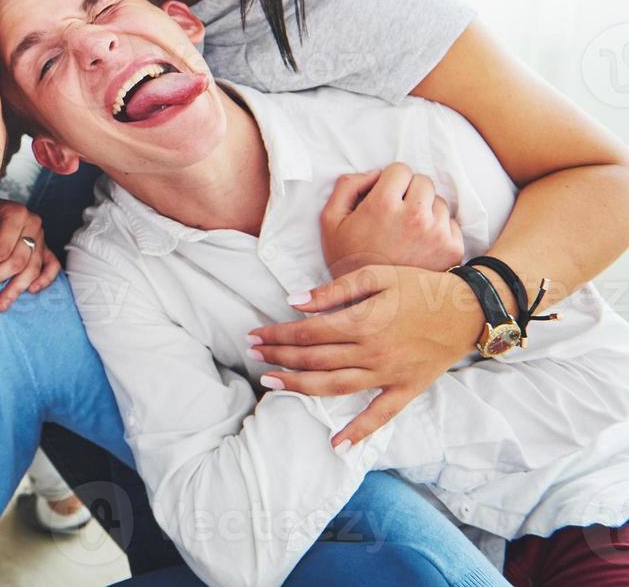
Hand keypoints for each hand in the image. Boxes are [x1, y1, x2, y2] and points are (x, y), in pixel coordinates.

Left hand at [0, 198, 60, 310]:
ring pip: (32, 268)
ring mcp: (41, 237)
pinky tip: (31, 290)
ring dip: (15, 288)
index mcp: (17, 214)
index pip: (3, 250)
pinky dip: (44, 279)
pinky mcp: (45, 248)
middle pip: (18, 261)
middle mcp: (33, 224)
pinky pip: (52, 266)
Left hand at [247, 264, 481, 447]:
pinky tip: (336, 445)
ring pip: (335, 386)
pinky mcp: (406, 390)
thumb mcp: (377, 276)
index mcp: (363, 322)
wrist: (469, 309)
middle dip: (278, 357)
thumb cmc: (419, 287)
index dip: (277, 334)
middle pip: (314, 359)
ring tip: (270, 383)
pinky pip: (380, 416)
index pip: (307, 332)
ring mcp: (389, 375)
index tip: (254, 334)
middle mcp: (373, 353)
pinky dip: (359, 433)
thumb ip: (335, 290)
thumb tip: (295, 301)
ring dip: (299, 386)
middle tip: (253, 355)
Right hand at [320, 163, 464, 277]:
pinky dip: (438, 229)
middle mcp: (414, 216)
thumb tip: (374, 173)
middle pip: (424, 181)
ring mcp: (437, 233)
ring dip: (425, 210)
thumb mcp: (330, 220)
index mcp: (383, 204)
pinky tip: (420, 244)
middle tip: (396, 213)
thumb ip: (347, 186)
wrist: (371, 303)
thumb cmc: (348, 259)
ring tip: (407, 231)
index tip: (384, 196)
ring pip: (439, 202)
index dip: (390, 180)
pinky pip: (451, 223)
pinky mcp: (452, 249)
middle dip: (409, 192)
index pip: (401, 169)